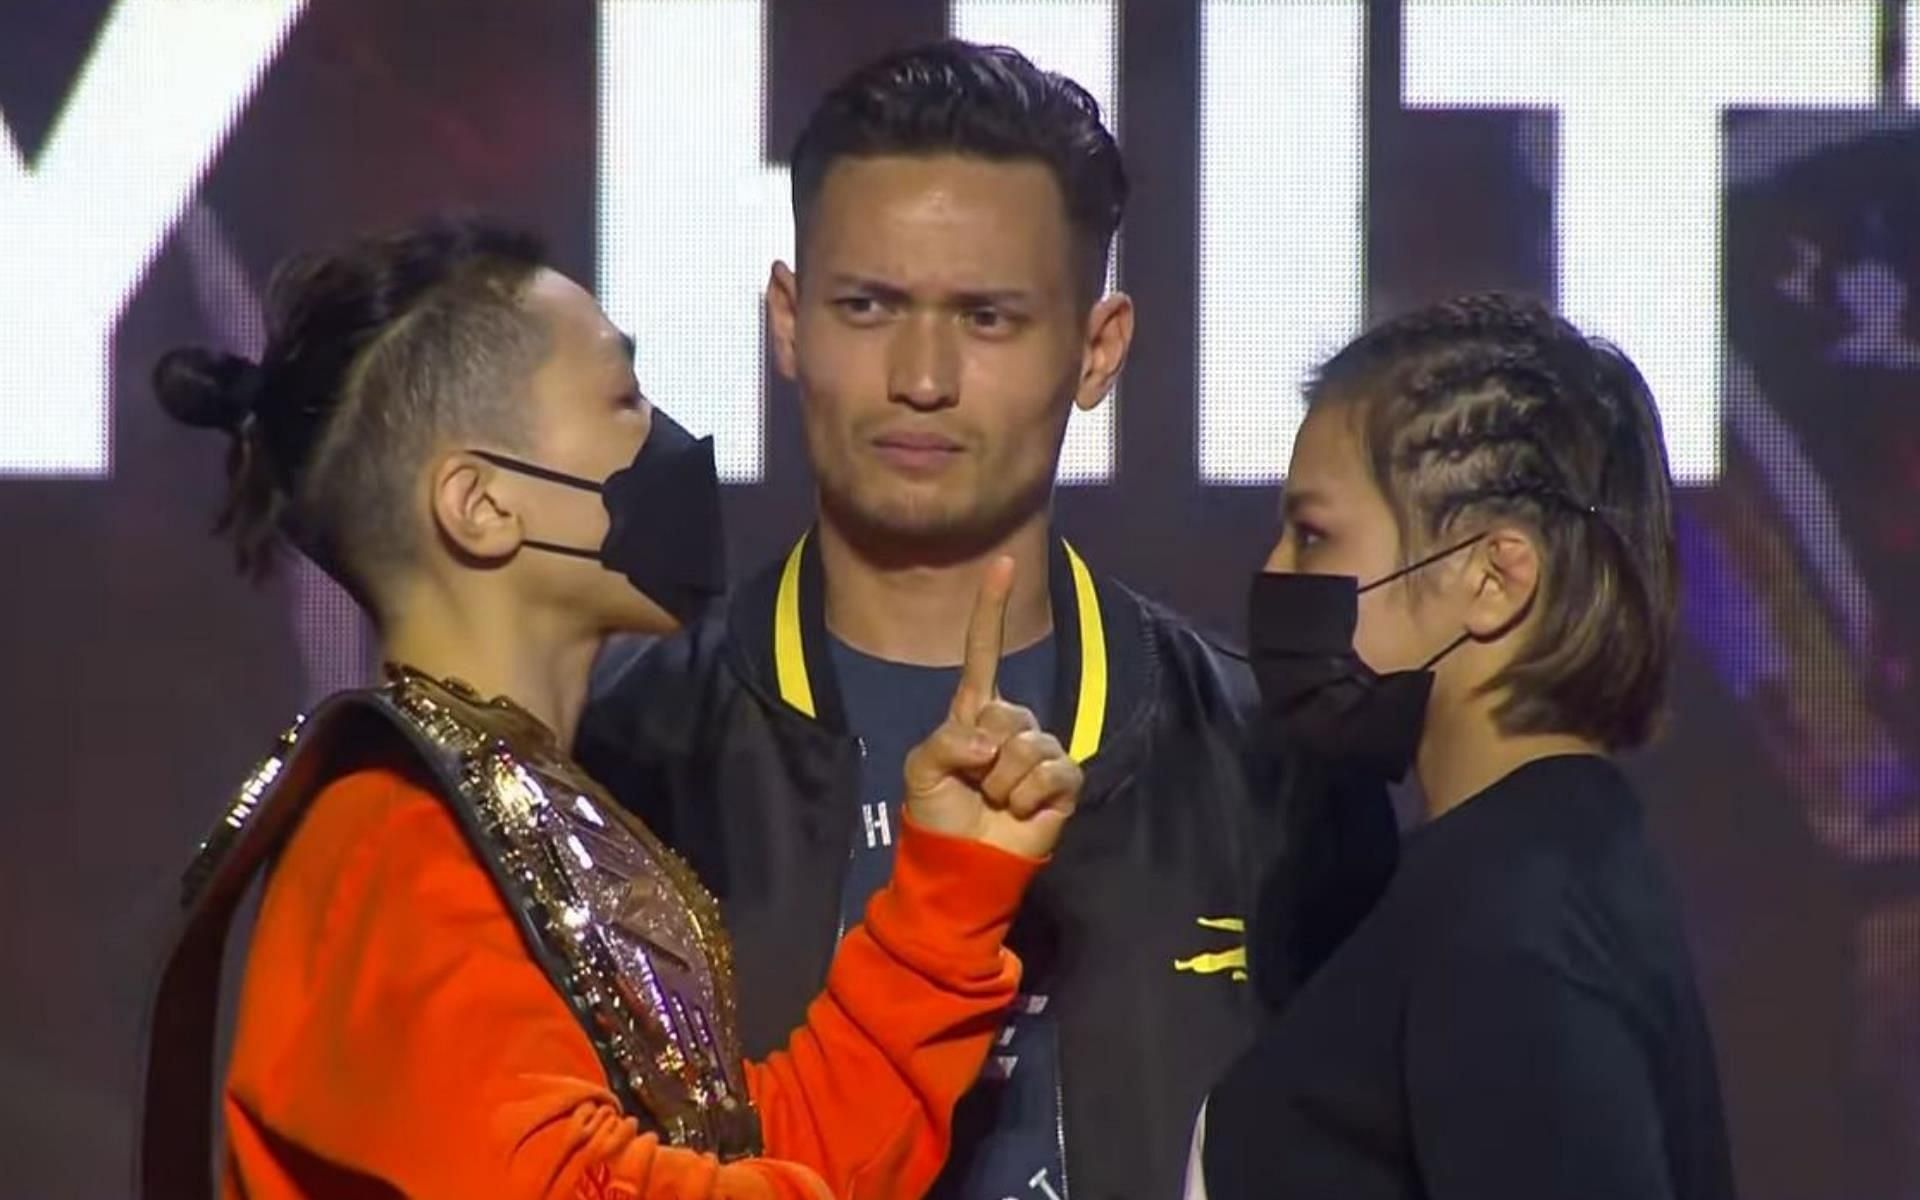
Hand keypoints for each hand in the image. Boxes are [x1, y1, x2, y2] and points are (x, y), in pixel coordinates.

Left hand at [900, 556, 1081, 858]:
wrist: (961, 862)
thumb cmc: (937, 812)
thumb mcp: (921, 770)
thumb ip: (947, 742)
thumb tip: (993, 744)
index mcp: (975, 712)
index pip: (984, 652)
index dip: (991, 609)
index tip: (1002, 563)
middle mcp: (1012, 724)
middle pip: (1008, 712)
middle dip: (985, 753)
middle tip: (977, 783)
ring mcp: (1041, 751)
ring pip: (1030, 744)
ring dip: (1005, 782)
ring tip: (996, 801)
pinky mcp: (1064, 781)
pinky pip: (1055, 770)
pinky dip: (1030, 795)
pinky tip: (1021, 810)